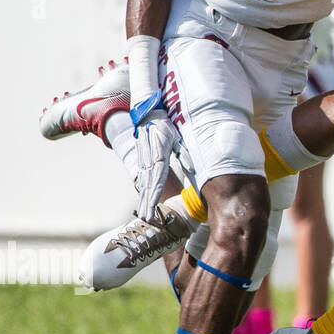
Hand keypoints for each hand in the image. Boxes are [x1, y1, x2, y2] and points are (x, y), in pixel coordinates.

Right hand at [132, 107, 178, 221]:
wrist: (147, 115)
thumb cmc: (166, 126)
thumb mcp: (177, 136)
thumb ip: (183, 151)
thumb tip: (191, 167)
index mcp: (159, 154)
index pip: (158, 178)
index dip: (155, 193)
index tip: (153, 207)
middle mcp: (149, 160)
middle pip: (148, 185)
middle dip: (148, 202)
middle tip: (148, 218)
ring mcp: (144, 161)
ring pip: (144, 184)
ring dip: (144, 200)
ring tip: (145, 215)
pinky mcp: (142, 162)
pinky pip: (142, 179)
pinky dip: (142, 192)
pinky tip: (143, 203)